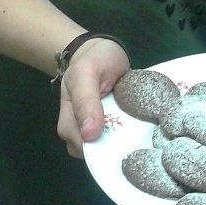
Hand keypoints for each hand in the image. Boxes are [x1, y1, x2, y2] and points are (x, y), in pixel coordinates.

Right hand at [56, 38, 130, 156]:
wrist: (103, 52)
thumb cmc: (94, 60)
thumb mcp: (87, 73)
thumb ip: (86, 101)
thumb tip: (88, 135)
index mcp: (68, 119)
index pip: (81, 145)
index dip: (100, 147)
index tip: (122, 138)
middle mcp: (78, 130)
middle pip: (94, 152)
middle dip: (113, 147)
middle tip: (134, 132)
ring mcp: (93, 130)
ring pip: (106, 149)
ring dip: (121, 142)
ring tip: (137, 128)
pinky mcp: (108, 127)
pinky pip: (115, 141)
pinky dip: (126, 137)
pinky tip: (137, 127)